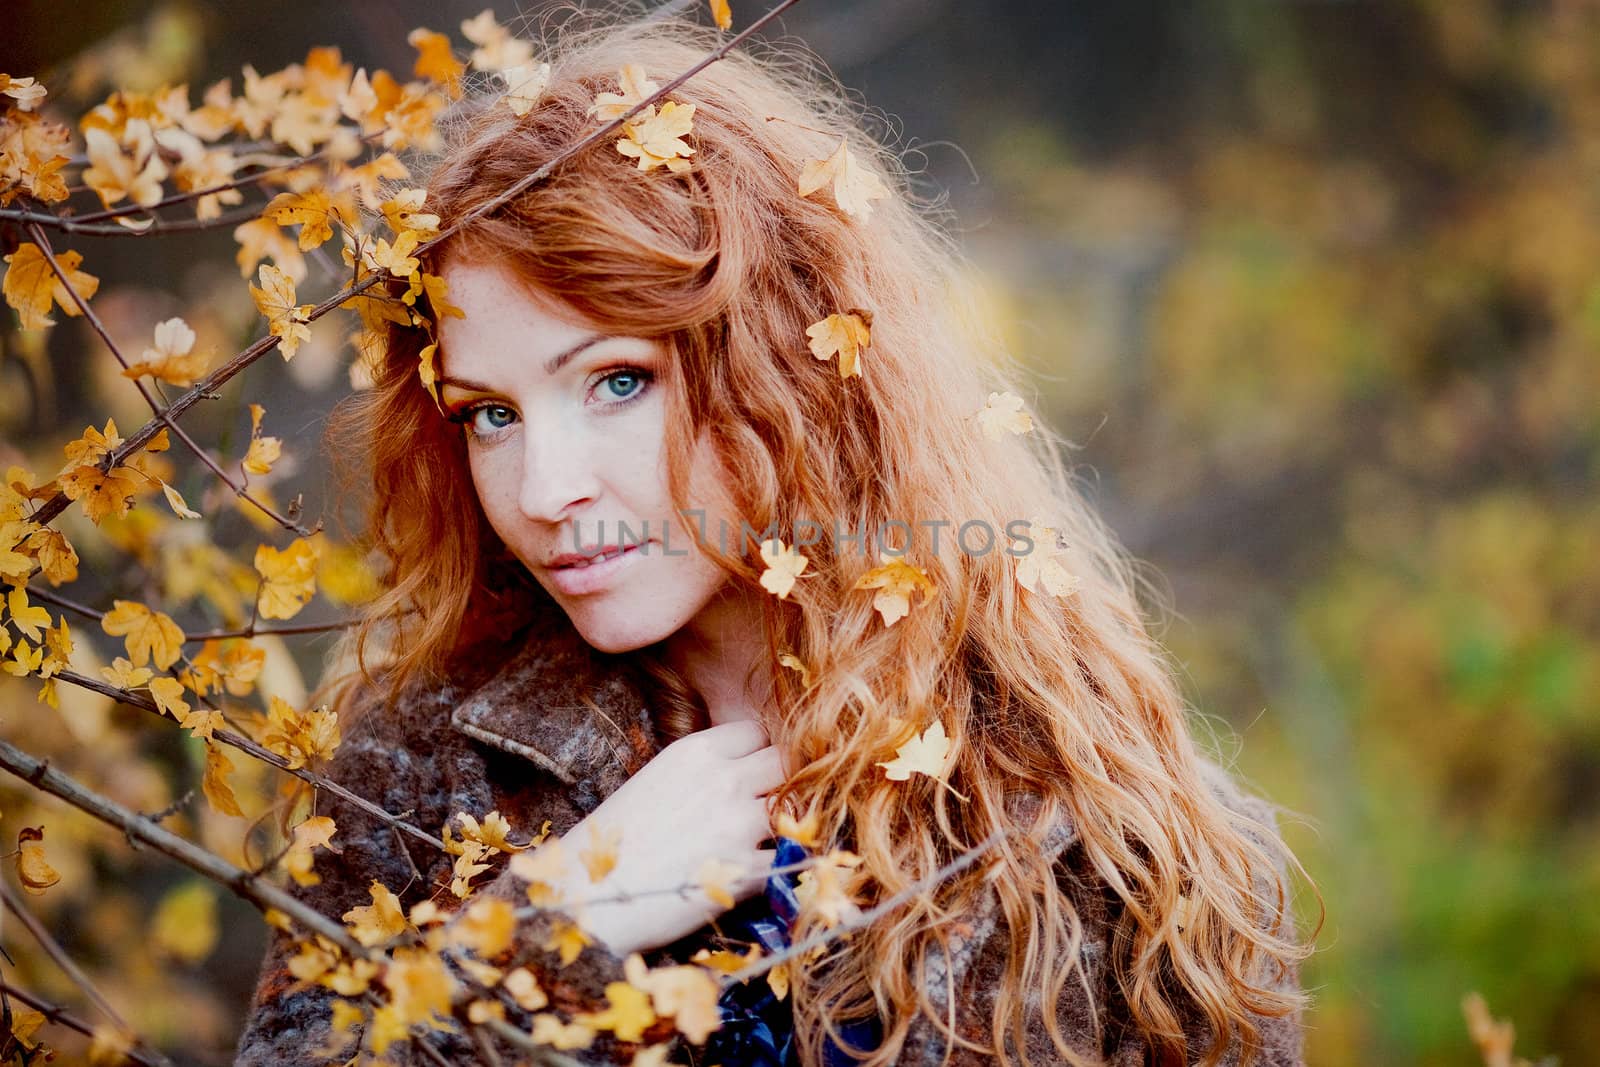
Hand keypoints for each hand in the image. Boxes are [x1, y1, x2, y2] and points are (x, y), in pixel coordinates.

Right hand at [546, 719, 785, 956]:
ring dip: (789, 822)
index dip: (759, 751)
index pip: (757, 731)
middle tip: (771, 802)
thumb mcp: (653, 782)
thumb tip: (731, 775)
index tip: (754, 771)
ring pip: (798, 807)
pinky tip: (763, 873)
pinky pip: (788, 859)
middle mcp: (724, 781)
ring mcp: (739, 826)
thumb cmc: (608, 843)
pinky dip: (782, 866)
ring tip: (771, 839)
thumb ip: (698, 772)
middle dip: (785, 779)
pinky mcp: (747, 873)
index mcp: (695, 752)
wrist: (586, 899)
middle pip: (787, 760)